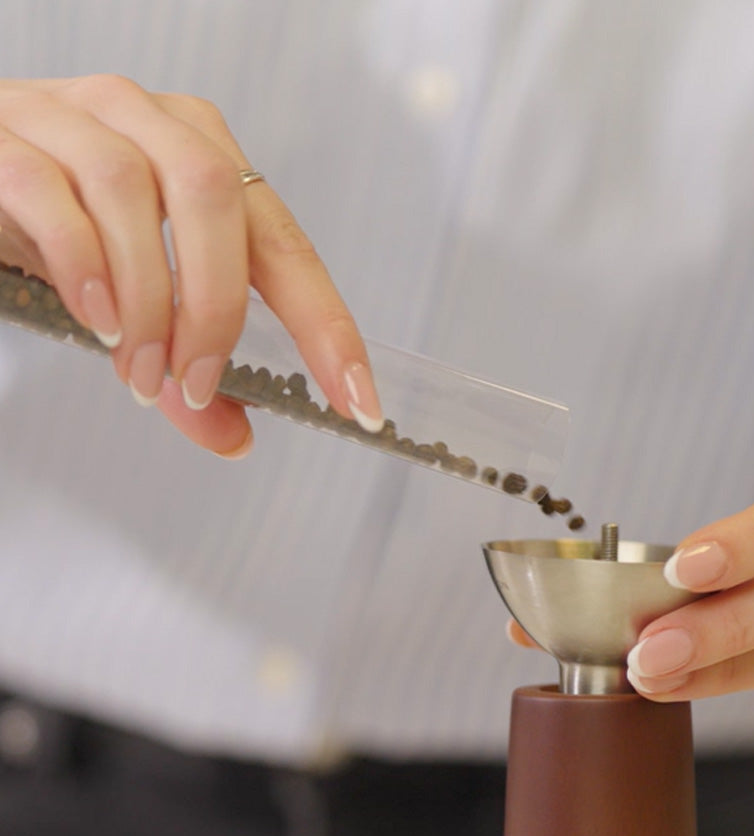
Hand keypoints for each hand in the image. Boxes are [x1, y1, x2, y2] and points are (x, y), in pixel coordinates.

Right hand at [0, 75, 380, 455]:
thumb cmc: (62, 234)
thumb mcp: (137, 306)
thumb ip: (183, 371)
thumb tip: (235, 438)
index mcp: (204, 158)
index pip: (285, 243)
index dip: (325, 324)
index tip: (355, 399)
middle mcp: (148, 121)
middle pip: (213, 195)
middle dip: (217, 307)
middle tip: (199, 387)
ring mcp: (73, 116)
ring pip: (132, 193)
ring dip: (146, 301)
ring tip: (136, 371)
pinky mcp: (3, 136)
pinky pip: (52, 193)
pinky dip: (84, 267)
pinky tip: (95, 322)